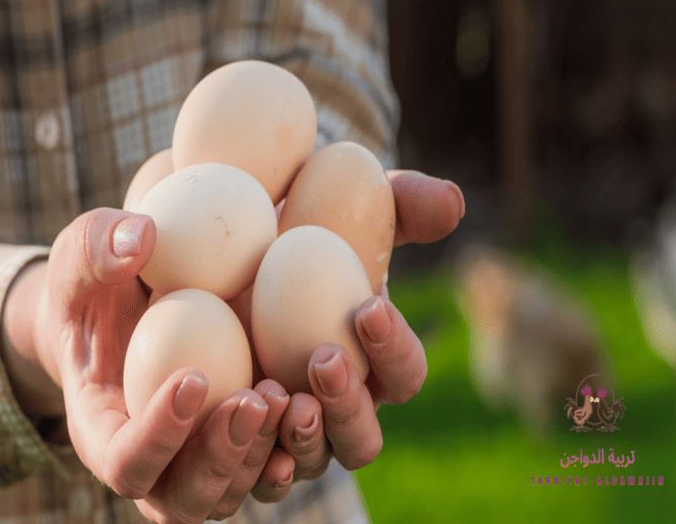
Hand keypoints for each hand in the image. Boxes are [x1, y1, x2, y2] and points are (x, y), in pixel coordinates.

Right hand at [3, 208, 288, 522]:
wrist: (133, 308)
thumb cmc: (100, 287)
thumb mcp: (82, 258)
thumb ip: (96, 248)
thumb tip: (141, 237)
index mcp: (105, 433)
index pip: (125, 464)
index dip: (158, 436)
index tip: (193, 377)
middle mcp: (159, 463)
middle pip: (189, 500)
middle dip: (224, 456)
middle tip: (255, 398)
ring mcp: (207, 457)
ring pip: (241, 492)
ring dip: (269, 451)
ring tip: (291, 394)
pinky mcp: (249, 439)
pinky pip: (281, 463)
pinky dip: (305, 440)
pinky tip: (321, 394)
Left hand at [252, 171, 464, 500]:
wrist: (221, 250)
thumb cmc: (297, 228)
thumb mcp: (346, 206)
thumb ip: (401, 204)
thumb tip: (453, 202)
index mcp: (373, 361)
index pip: (405, 373)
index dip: (395, 348)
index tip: (367, 307)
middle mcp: (338, 406)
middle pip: (363, 437)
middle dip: (349, 404)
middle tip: (324, 358)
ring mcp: (291, 431)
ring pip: (315, 461)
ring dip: (304, 436)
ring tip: (277, 393)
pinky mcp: (245, 442)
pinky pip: (256, 473)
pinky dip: (255, 458)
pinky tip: (241, 421)